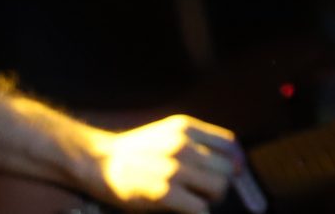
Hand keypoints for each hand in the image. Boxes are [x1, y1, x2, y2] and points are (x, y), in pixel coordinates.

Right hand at [86, 114, 248, 213]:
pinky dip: (198, 213)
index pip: (229, 145)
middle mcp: (183, 145)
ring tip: (197, 201)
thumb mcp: (168, 133)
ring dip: (211, 199)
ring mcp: (174, 169)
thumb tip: (234, 163)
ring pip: (218, 188)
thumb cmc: (137, 152)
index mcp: (186, 128)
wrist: (99, 162)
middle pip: (227, 168)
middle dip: (221, 184)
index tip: (233, 173)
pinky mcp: (164, 193)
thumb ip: (197, 142)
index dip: (235, 162)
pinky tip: (187, 211)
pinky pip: (200, 209)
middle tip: (208, 193)